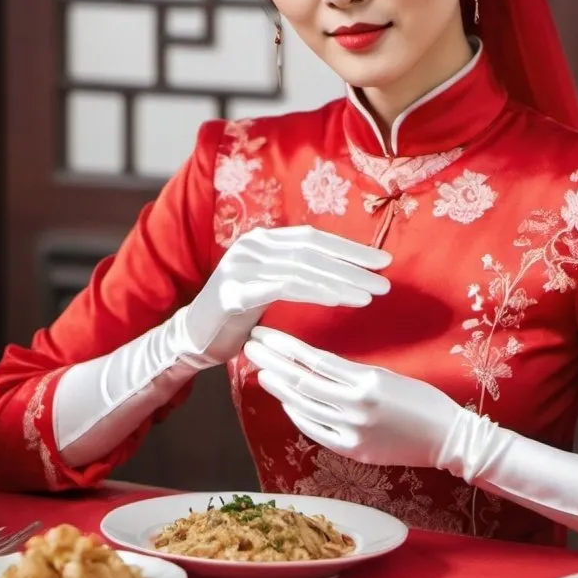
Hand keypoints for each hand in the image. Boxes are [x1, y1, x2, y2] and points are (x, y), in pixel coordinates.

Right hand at [182, 227, 391, 367]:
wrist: (192, 339)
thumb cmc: (238, 316)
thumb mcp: (269, 285)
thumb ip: (296, 272)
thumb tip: (341, 269)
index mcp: (262, 240)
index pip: (314, 239)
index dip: (349, 248)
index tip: (382, 261)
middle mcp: (251, 246)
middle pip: (312, 251)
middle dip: (352, 265)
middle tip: (384, 279)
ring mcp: (240, 267)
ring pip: (302, 268)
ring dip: (341, 280)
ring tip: (370, 294)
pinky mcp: (233, 292)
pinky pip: (283, 287)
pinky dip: (315, 290)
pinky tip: (340, 299)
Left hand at [243, 326, 464, 468]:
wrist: (446, 437)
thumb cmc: (421, 400)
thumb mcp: (386, 375)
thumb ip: (349, 373)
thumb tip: (311, 363)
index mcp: (367, 381)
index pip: (314, 359)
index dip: (285, 346)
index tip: (265, 333)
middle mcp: (356, 407)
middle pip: (301, 382)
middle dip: (272, 363)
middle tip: (250, 346)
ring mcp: (352, 432)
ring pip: (304, 406)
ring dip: (279, 388)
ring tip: (261, 371)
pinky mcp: (353, 452)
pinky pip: (315, 431)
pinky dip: (297, 415)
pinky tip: (285, 401)